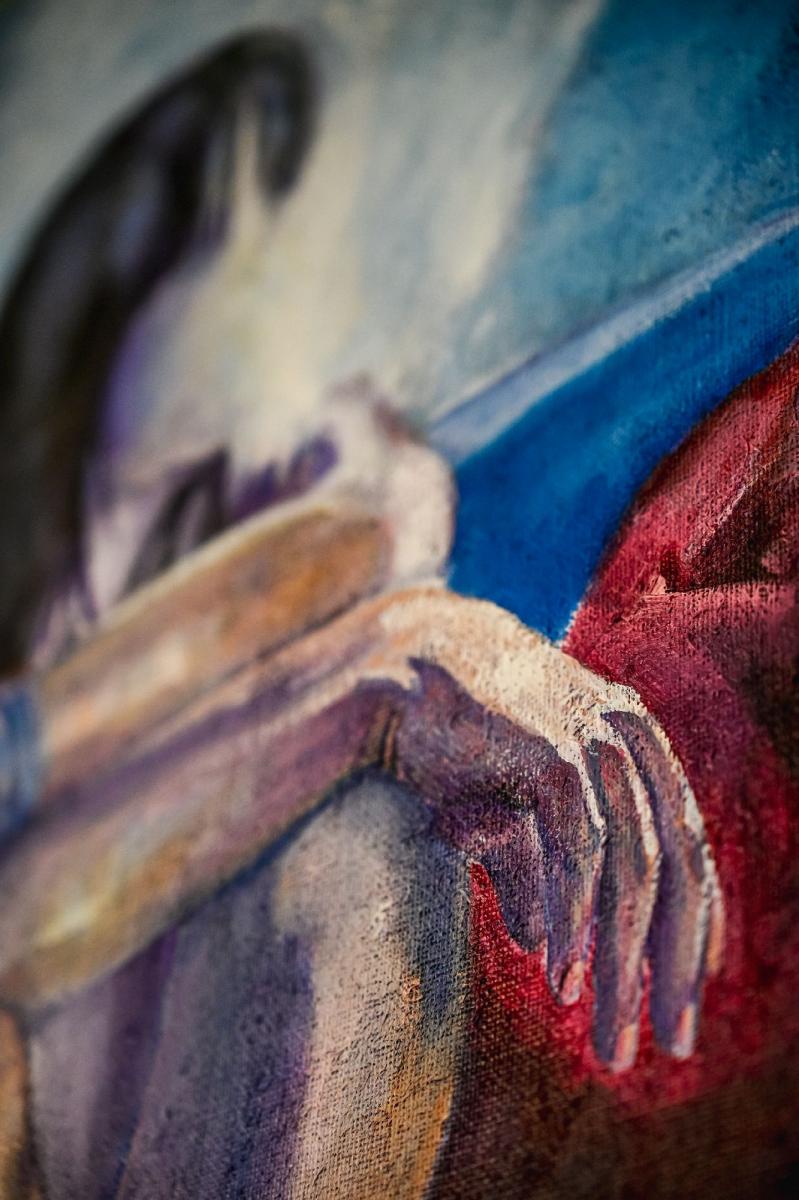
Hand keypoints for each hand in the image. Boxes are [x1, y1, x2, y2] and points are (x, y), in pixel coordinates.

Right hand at [377, 591, 724, 1071]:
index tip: (685, 993)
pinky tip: (560, 975)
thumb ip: (534, 871)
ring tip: (606, 1035)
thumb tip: (546, 948)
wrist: (400, 667)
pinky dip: (575, 916)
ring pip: (635, 868)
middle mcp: (630, 738)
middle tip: (668, 1044)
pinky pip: (582, 849)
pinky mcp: (553, 747)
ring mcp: (596, 737)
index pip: (688, 850)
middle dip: (672, 964)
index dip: (694, 925)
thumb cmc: (455, 739)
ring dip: (622, 960)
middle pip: (675, 867)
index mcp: (636, 744)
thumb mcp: (507, 811)